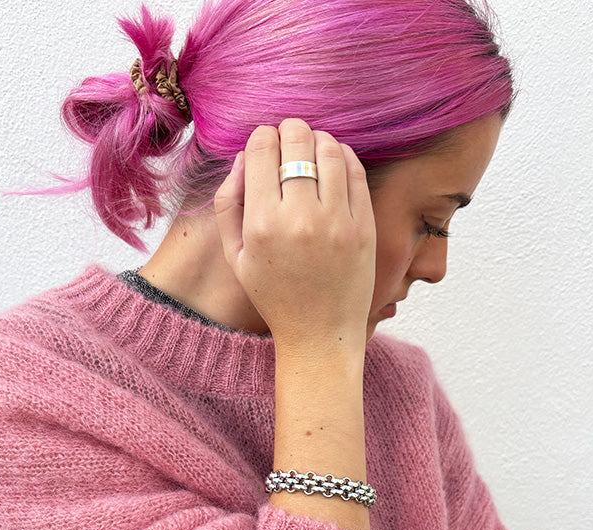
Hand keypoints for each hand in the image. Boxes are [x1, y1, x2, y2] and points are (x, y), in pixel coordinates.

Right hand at [214, 118, 375, 356]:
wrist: (319, 333)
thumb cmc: (275, 295)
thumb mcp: (236, 256)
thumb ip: (229, 204)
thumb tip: (243, 158)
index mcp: (263, 224)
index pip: (262, 148)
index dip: (262, 137)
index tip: (265, 146)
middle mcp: (301, 218)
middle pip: (297, 139)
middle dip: (290, 132)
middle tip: (289, 142)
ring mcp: (337, 221)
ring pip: (329, 147)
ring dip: (318, 140)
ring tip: (311, 151)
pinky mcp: (364, 225)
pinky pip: (355, 170)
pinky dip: (343, 156)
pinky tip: (334, 163)